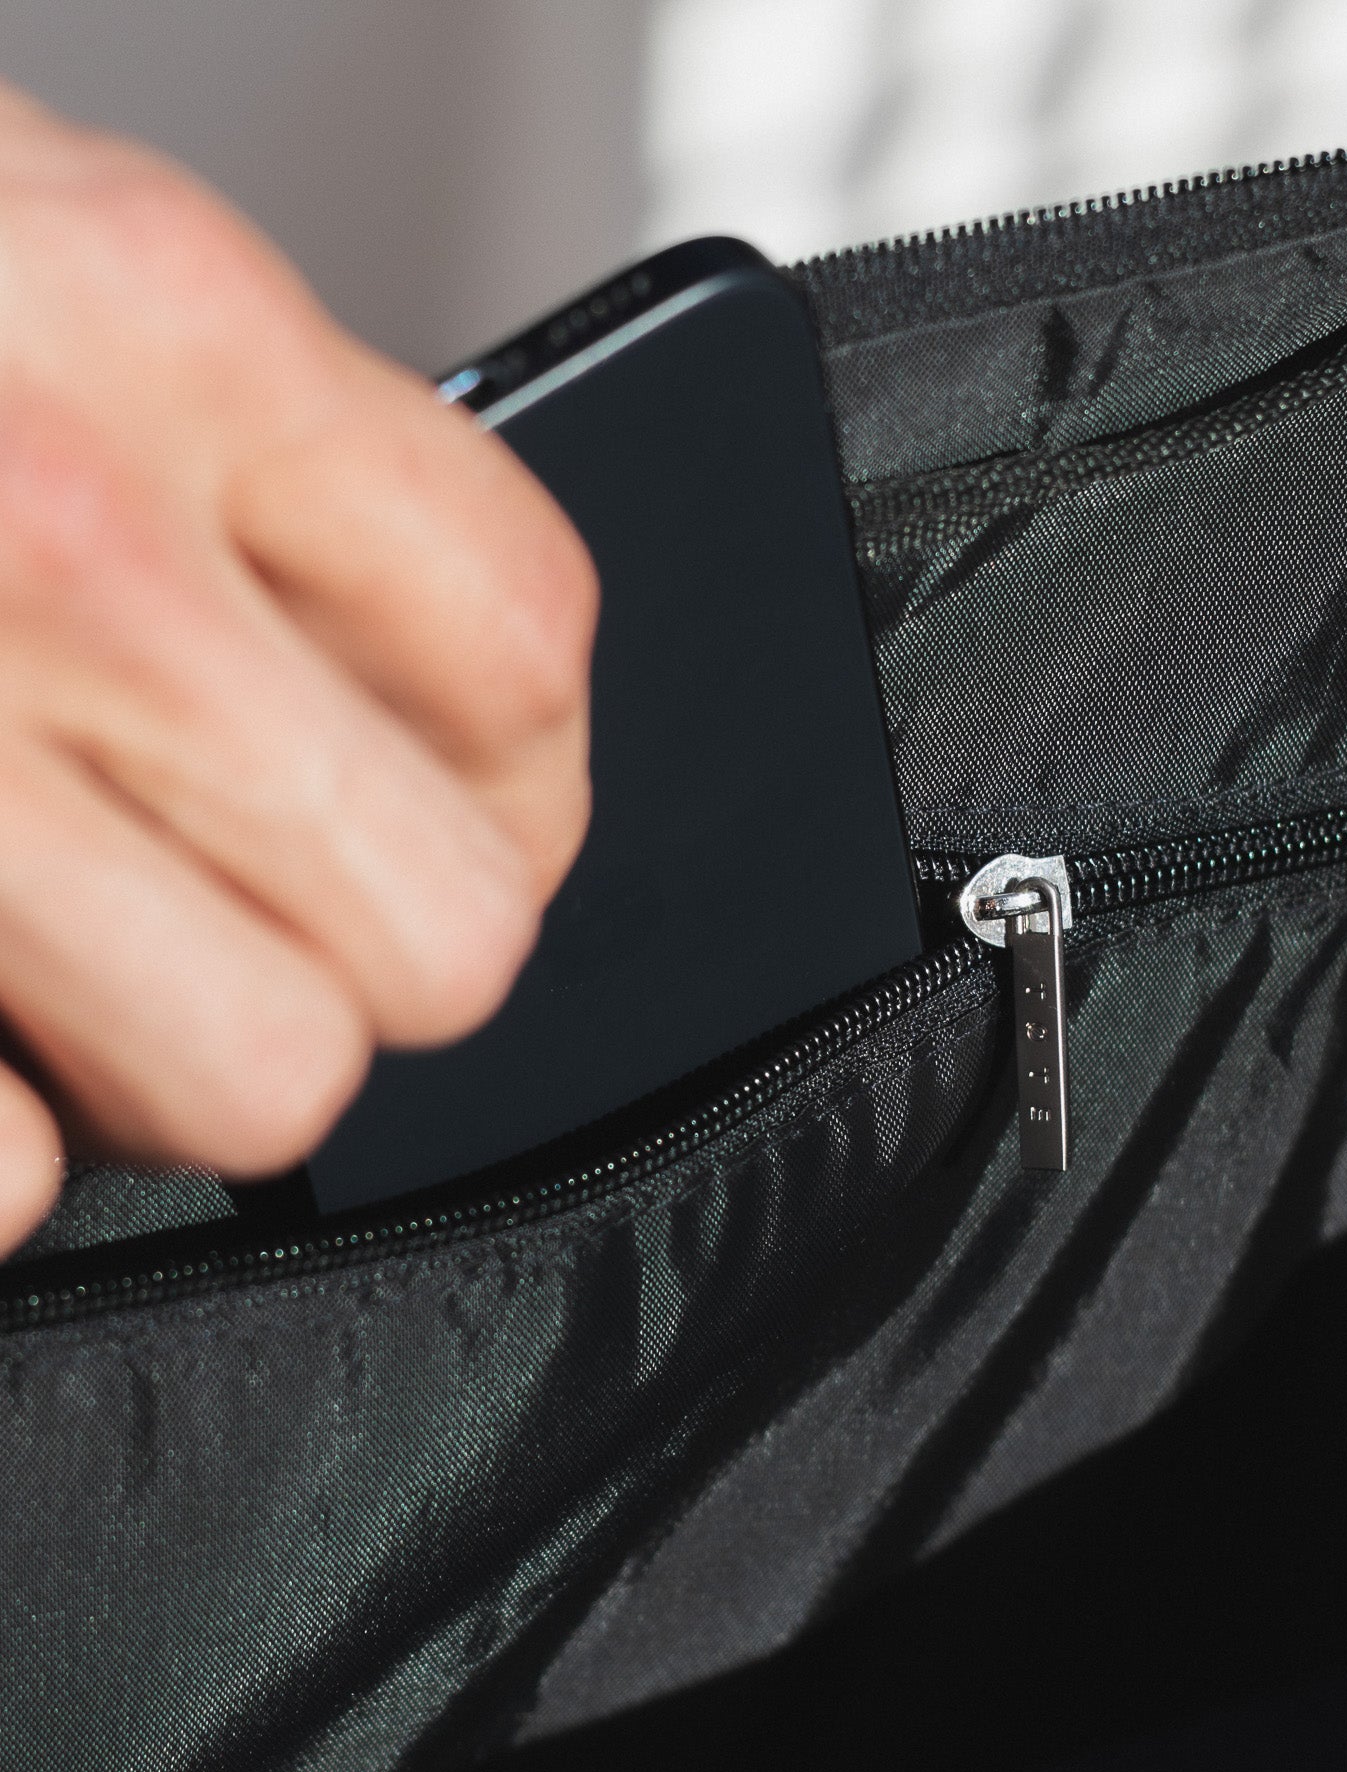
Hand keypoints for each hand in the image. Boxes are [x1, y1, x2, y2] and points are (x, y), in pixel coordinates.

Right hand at [0, 84, 594, 1250]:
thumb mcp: (30, 256)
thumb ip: (253, 463)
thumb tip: (425, 698)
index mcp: (164, 326)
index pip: (524, 654)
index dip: (511, 773)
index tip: (451, 792)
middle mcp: (58, 540)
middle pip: (444, 929)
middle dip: (366, 944)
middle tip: (244, 889)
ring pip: (262, 1084)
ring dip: (180, 1057)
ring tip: (65, 955)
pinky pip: (0, 1170)